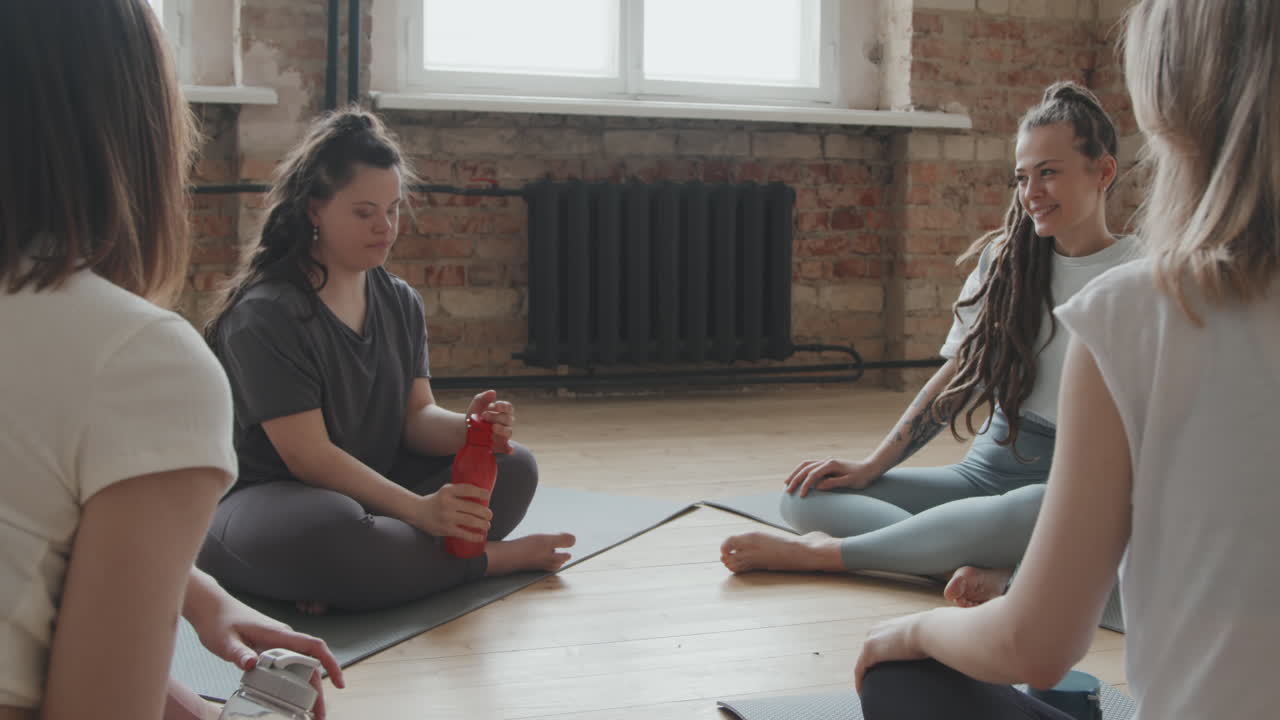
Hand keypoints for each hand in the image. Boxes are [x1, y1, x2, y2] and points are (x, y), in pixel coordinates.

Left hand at [187, 591, 344, 718]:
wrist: (211, 607)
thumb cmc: (219, 620)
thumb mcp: (226, 640)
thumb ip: (239, 653)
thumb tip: (252, 664)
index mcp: (278, 634)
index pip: (314, 647)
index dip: (330, 664)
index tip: (339, 683)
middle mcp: (283, 638)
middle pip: (310, 665)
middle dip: (318, 690)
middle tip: (318, 715)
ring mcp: (277, 643)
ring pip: (300, 667)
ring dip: (306, 689)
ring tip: (307, 712)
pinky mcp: (269, 648)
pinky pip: (288, 666)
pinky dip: (293, 683)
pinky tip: (289, 697)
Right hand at [417, 483, 492, 540]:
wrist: (417, 511)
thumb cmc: (435, 501)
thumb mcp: (445, 491)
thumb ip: (459, 492)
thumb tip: (481, 498)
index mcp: (447, 491)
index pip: (467, 489)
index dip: (480, 492)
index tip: (488, 496)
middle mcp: (447, 503)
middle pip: (472, 507)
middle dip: (485, 512)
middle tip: (490, 515)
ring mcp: (446, 517)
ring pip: (470, 521)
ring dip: (482, 524)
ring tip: (487, 525)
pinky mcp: (445, 529)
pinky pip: (463, 534)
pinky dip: (474, 536)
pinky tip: (481, 536)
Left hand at [466, 389, 515, 453]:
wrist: (466, 430)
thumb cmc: (475, 416)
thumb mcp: (477, 405)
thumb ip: (484, 397)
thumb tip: (493, 392)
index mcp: (502, 411)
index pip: (508, 407)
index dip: (503, 406)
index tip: (495, 405)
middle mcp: (506, 423)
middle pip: (507, 419)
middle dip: (496, 417)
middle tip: (484, 415)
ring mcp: (504, 434)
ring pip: (508, 432)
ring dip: (501, 429)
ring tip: (491, 428)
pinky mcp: (500, 445)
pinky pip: (507, 447)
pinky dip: (509, 448)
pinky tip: (509, 449)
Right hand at [783, 457, 882, 495]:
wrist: (869, 468)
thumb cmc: (861, 477)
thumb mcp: (849, 482)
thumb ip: (833, 483)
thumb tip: (818, 487)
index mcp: (831, 465)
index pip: (813, 475)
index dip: (805, 485)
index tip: (801, 496)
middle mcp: (826, 461)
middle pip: (805, 468)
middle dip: (795, 479)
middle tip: (788, 491)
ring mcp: (826, 461)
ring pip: (805, 465)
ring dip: (795, 473)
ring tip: (787, 483)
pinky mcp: (827, 465)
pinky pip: (810, 466)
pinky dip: (801, 471)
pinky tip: (798, 478)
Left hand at [854, 611, 930, 693]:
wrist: (927, 630)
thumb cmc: (932, 633)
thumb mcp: (923, 637)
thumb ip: (921, 642)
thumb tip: (931, 649)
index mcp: (887, 626)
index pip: (878, 643)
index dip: (878, 657)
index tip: (881, 670)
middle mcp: (875, 630)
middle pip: (867, 652)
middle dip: (869, 666)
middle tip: (873, 682)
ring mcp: (870, 640)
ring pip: (862, 662)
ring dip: (863, 676)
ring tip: (865, 690)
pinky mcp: (869, 651)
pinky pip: (859, 669)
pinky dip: (859, 681)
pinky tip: (861, 692)